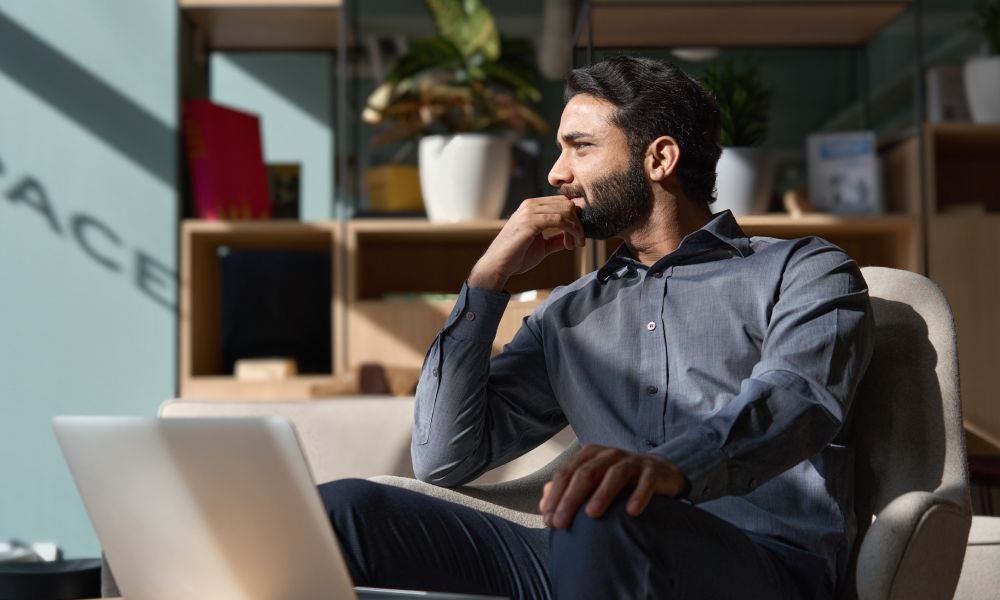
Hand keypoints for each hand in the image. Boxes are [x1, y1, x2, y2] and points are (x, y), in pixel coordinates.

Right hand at [468, 196, 584, 291]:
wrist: (498, 266)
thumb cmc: (516, 256)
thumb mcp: (542, 246)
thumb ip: (556, 239)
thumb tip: (573, 236)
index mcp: (532, 207)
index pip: (562, 202)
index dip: (574, 218)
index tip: (578, 237)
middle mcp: (530, 205)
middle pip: (566, 204)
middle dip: (577, 223)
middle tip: (579, 242)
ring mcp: (529, 212)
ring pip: (565, 210)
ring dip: (576, 228)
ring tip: (576, 244)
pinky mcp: (530, 222)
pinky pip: (559, 220)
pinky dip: (570, 231)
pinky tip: (570, 244)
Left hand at [538, 444, 686, 528]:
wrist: (658, 472)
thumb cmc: (617, 481)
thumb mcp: (591, 481)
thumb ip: (567, 490)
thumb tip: (544, 506)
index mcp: (590, 455)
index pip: (567, 473)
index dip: (555, 496)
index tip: (548, 520)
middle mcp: (609, 454)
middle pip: (586, 473)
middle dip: (571, 499)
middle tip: (562, 523)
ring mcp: (632, 461)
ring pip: (614, 474)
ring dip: (602, 494)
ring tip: (591, 514)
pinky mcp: (652, 471)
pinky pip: (646, 481)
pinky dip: (638, 495)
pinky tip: (631, 512)